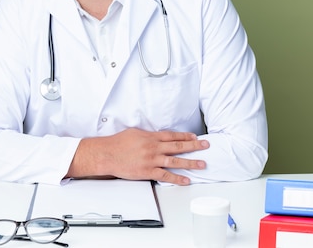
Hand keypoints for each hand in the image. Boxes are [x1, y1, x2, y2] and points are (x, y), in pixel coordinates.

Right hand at [67, 128, 208, 185]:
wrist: (107, 154)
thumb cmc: (118, 143)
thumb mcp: (135, 133)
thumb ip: (148, 135)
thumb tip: (157, 136)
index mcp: (151, 137)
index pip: (172, 136)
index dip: (185, 136)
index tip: (195, 136)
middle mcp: (154, 147)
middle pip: (178, 146)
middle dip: (194, 146)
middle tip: (206, 146)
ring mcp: (152, 160)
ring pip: (175, 161)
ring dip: (190, 162)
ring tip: (202, 164)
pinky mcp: (147, 172)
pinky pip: (165, 175)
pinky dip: (177, 178)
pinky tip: (186, 179)